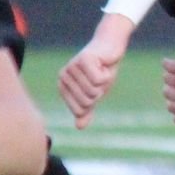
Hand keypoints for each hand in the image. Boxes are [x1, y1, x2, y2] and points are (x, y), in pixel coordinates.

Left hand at [58, 12, 133, 128]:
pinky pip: (100, 80)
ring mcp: (72, 68)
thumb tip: (79, 127)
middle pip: (87, 100)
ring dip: (104, 81)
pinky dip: (107, 74)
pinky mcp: (83, 60)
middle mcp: (63, 77)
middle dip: (100, 90)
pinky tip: (104, 64)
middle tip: (99, 76)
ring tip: (101, 69)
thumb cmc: (102, 69)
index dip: (94, 100)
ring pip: (94, 90)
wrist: (111, 46)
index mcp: (63, 87)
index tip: (94, 86)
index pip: (80, 109)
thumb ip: (86, 109)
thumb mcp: (95, 92)